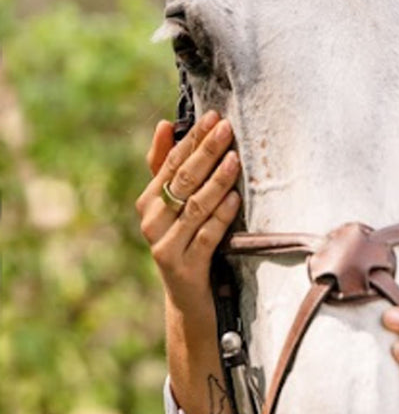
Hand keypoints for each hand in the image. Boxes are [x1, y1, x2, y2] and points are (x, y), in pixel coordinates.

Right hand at [135, 110, 240, 315]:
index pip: (170, 162)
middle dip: (206, 152)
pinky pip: (207, 236)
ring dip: (216, 181)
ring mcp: (167, 245)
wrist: (188, 297)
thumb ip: (167, 166)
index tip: (214, 116)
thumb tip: (165, 124)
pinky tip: (236, 198)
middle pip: (183, 180)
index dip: (192, 138)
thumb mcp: (175, 205)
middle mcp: (152, 222)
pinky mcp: (185, 267)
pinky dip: (221, 216)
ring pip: (195, 207)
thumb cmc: (186, 239)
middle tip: (227, 128)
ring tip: (234, 159)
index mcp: (148, 201)